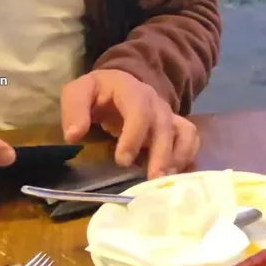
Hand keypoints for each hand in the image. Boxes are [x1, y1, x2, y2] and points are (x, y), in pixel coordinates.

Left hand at [60, 69, 199, 178]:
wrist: (116, 85)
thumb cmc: (96, 93)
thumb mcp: (78, 93)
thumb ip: (74, 110)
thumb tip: (74, 136)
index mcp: (131, 90)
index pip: (140, 109)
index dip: (134, 135)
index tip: (122, 161)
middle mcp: (155, 102)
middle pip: (165, 126)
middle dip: (161, 154)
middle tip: (152, 179)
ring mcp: (167, 115)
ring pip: (184, 132)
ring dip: (178, 157)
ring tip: (164, 179)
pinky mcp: (173, 127)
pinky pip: (190, 139)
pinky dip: (186, 157)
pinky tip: (172, 175)